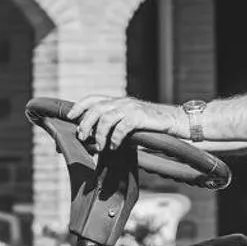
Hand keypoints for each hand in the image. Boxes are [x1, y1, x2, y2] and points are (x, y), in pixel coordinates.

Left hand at [70, 95, 187, 149]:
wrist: (177, 121)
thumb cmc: (153, 126)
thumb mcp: (131, 123)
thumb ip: (116, 127)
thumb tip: (97, 142)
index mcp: (119, 102)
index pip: (94, 99)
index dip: (79, 106)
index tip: (69, 117)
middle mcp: (123, 102)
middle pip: (95, 108)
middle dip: (85, 123)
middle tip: (82, 137)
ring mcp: (131, 108)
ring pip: (106, 118)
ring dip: (99, 134)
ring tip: (99, 147)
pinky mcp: (140, 116)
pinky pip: (121, 127)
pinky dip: (115, 138)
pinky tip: (114, 146)